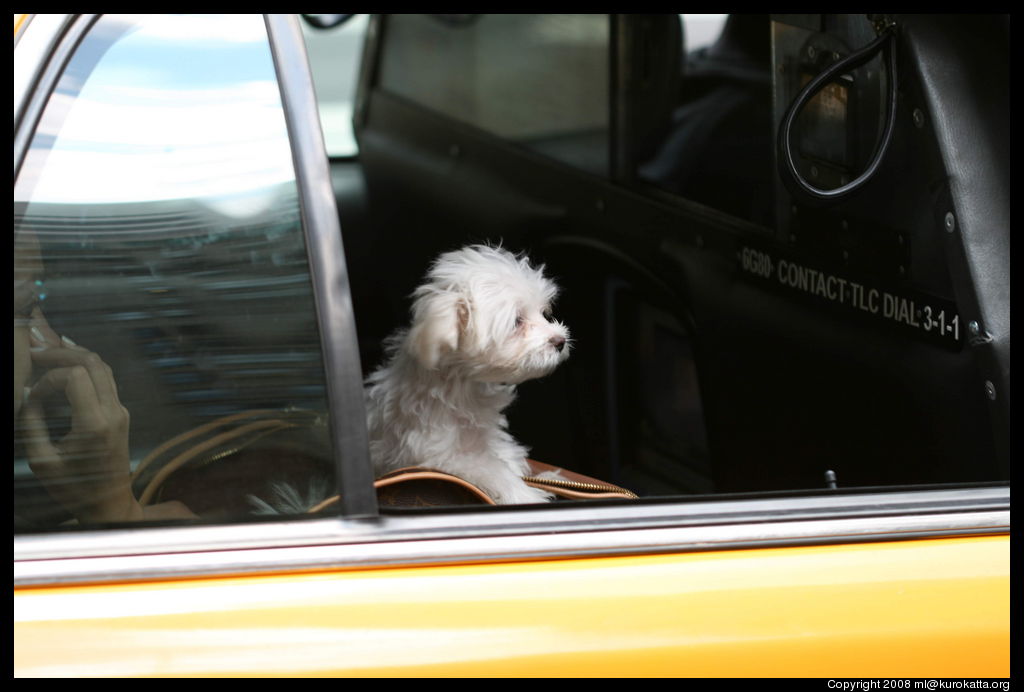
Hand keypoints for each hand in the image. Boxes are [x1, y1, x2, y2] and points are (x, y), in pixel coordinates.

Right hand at [20, 313, 141, 523]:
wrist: (109, 502)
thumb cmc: (74, 488)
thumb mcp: (42, 461)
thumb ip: (32, 424)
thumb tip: (28, 394)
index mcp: (95, 424)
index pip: (75, 377)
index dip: (49, 378)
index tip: (35, 397)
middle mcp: (113, 413)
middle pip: (93, 363)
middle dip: (62, 354)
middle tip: (36, 354)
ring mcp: (121, 411)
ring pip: (103, 367)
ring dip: (76, 356)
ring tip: (48, 354)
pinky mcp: (121, 412)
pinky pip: (106, 379)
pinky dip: (86, 367)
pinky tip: (65, 365)